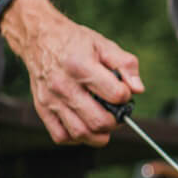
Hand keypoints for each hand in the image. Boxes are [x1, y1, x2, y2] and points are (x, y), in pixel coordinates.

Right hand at [0, 0, 143, 145]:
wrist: (39, 39)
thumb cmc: (74, 42)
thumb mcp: (103, 44)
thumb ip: (125, 65)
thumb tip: (137, 89)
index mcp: (80, 66)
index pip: (114, 95)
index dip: (125, 96)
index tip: (123, 92)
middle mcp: (63, 85)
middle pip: (98, 121)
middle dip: (115, 121)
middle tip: (117, 112)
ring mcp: (50, 100)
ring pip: (80, 133)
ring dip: (99, 135)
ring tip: (104, 122)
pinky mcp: (42, 110)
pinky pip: (62, 137)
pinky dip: (77, 138)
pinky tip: (85, 125)